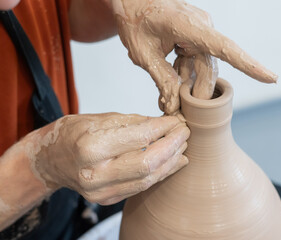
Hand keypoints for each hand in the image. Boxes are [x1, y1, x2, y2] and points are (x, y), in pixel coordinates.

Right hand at [27, 113, 188, 204]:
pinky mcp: (108, 199)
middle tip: (185, 132)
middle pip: (147, 163)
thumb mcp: (101, 119)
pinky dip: (160, 173)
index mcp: (91, 146)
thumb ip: (134, 123)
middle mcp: (96, 173)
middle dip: (172, 146)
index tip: (177, 121)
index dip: (164, 129)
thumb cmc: (73, 134)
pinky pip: (141, 186)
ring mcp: (101, 191)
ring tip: (183, 146)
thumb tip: (165, 123)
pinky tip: (173, 162)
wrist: (51, 160)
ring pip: (148, 179)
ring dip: (170, 161)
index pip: (140, 138)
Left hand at [111, 0, 277, 113]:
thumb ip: (162, 79)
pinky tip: (173, 83)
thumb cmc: (133, 19)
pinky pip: (197, 58)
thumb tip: (174, 105)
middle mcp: (201, 27)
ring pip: (204, 66)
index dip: (248, 65)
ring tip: (169, 100)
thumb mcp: (143, 54)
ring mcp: (199, 30)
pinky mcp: (195, 34)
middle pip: (210, 68)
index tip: (272, 78)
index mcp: (188, 26)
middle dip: (198, 93)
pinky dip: (186, 73)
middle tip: (182, 112)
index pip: (225, 48)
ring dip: (189, 84)